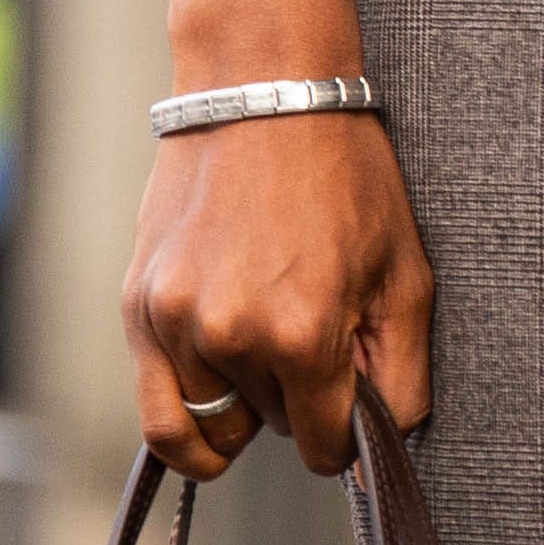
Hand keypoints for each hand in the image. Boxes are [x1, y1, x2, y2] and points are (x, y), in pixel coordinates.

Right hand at [125, 109, 431, 482]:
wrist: (264, 94)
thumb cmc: (346, 176)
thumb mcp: (404, 271)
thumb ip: (401, 373)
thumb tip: (381, 450)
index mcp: (304, 333)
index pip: (324, 446)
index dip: (345, 434)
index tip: (350, 401)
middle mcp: (232, 338)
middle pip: (272, 430)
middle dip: (298, 400)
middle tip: (313, 335)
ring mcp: (176, 324)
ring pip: (215, 423)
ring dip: (245, 402)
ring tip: (268, 340)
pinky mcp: (139, 309)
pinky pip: (157, 414)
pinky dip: (188, 426)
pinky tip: (214, 409)